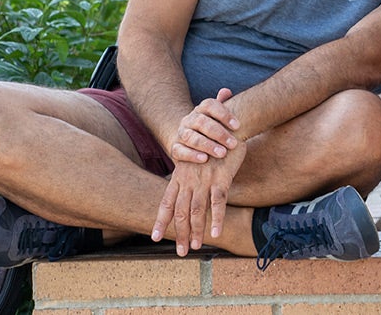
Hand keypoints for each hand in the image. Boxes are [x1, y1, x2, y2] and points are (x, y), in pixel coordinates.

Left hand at [151, 139, 246, 255]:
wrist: (225, 128)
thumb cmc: (211, 146)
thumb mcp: (193, 162)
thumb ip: (188, 179)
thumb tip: (185, 196)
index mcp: (180, 177)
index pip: (166, 203)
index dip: (161, 220)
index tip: (155, 237)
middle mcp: (189, 180)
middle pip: (181, 212)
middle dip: (180, 233)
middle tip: (181, 252)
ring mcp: (204, 180)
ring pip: (197, 210)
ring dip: (196, 230)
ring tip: (195, 246)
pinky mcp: (221, 178)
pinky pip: (218, 202)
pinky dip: (216, 219)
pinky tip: (215, 233)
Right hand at [171, 87, 240, 163]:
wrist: (190, 144)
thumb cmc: (212, 130)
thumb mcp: (218, 118)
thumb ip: (223, 105)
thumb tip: (226, 91)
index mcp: (200, 110)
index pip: (209, 105)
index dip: (224, 114)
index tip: (238, 126)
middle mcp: (188, 119)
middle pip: (202, 122)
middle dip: (219, 133)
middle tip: (233, 143)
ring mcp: (180, 134)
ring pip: (191, 137)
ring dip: (208, 145)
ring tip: (222, 153)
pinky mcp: (175, 149)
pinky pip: (180, 151)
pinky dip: (192, 155)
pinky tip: (204, 159)